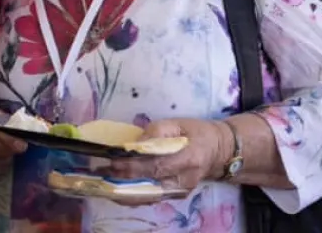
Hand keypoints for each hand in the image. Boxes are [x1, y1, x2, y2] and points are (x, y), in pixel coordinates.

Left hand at [103, 119, 232, 205]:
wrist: (219, 151)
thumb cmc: (196, 133)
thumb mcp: (178, 124)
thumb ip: (156, 131)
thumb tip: (135, 143)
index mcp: (189, 158)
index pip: (157, 165)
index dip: (134, 165)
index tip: (113, 161)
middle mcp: (185, 180)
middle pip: (151, 182)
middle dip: (124, 178)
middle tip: (102, 171)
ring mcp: (181, 191)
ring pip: (150, 195)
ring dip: (125, 190)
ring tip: (104, 182)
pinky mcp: (176, 195)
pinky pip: (153, 197)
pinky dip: (134, 195)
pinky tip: (117, 190)